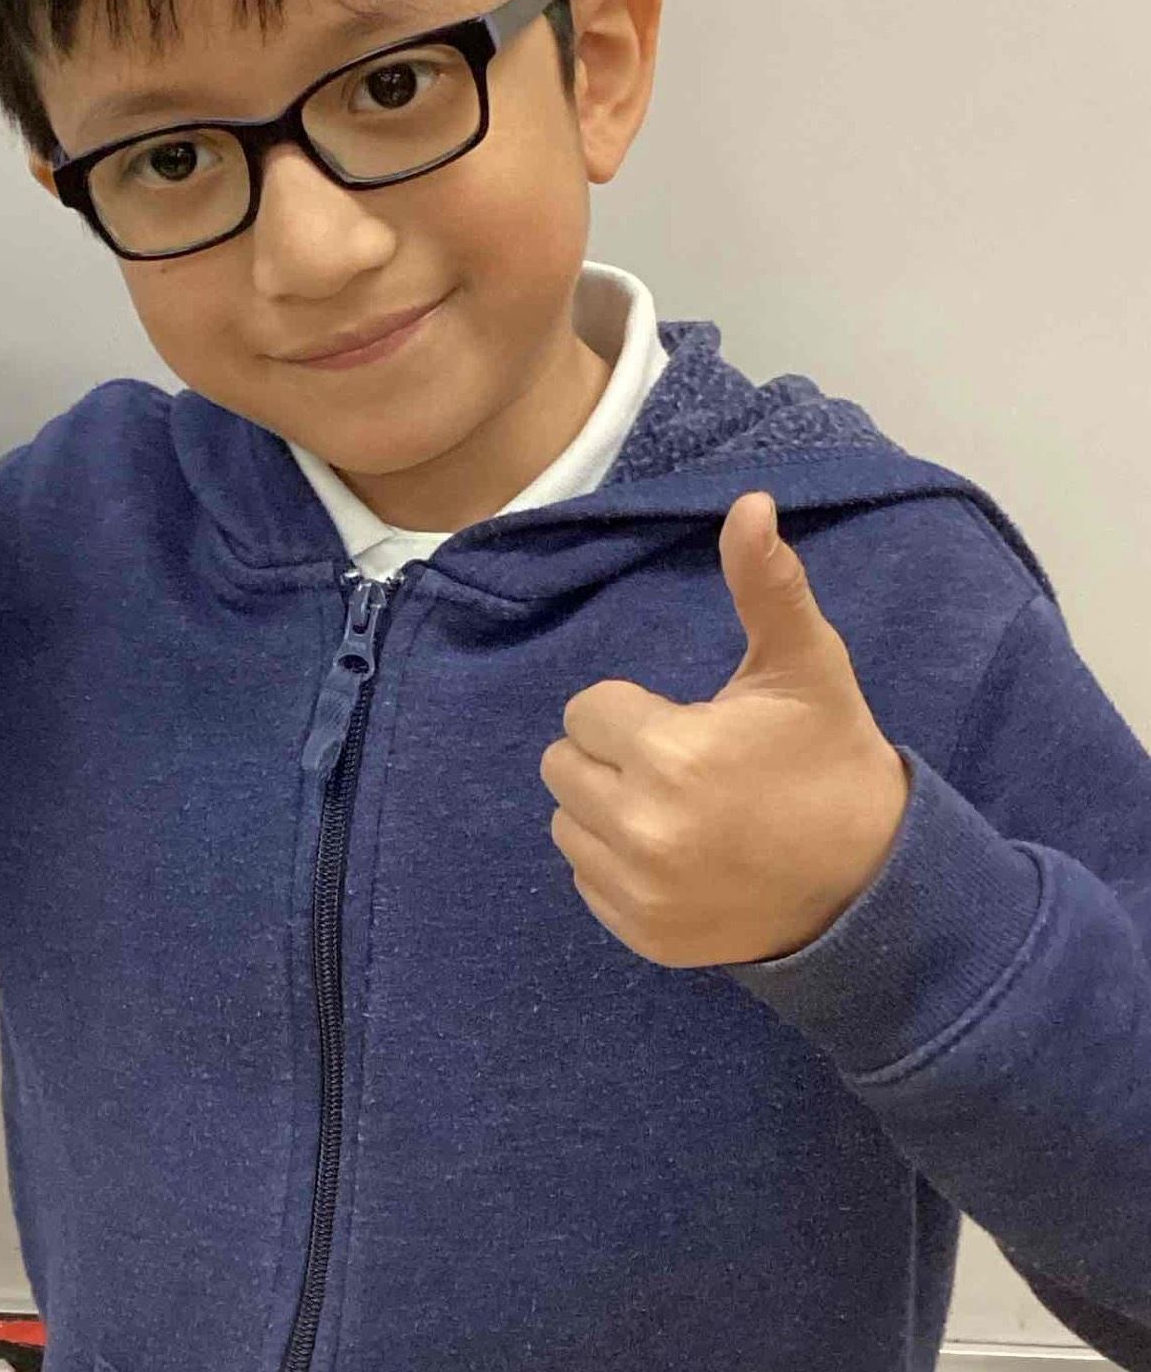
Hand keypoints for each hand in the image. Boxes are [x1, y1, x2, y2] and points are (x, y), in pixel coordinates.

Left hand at [539, 491, 910, 967]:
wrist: (876, 887)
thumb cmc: (832, 759)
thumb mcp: (805, 665)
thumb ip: (765, 584)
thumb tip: (750, 503)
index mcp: (670, 754)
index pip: (586, 710)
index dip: (635, 711)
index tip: (689, 725)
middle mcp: (643, 829)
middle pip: (563, 764)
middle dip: (612, 755)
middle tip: (680, 765)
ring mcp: (640, 891)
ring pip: (567, 822)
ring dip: (606, 809)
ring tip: (680, 809)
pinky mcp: (642, 935)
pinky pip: (585, 879)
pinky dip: (617, 865)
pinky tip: (678, 856)